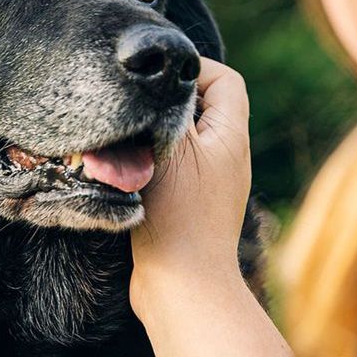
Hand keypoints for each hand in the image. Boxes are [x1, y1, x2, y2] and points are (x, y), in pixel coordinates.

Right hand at [130, 58, 251, 320]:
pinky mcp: (190, 208)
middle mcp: (227, 157)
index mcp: (231, 136)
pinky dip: (149, 164)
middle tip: (134, 107)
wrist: (182, 288)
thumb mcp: (172, 147)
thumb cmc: (178, 216)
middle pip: (202, 108)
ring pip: (182, 139)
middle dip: (166, 102)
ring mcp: (210, 185)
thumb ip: (169, 106)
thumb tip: (160, 78)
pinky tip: (125, 174)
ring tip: (126, 142)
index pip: (224, 79)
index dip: (192, 68)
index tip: (155, 78)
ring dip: (153, 135)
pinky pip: (172, 170)